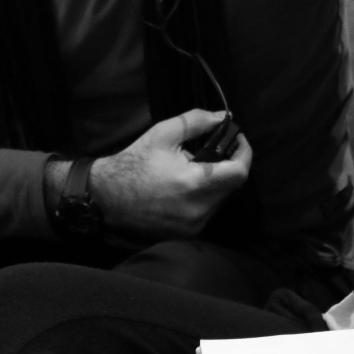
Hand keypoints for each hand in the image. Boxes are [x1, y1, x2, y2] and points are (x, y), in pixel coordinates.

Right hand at [89, 109, 251, 242]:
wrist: (108, 196)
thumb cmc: (136, 162)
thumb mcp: (163, 133)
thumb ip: (196, 122)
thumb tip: (223, 118)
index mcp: (194, 183)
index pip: (239, 173)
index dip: (245, 153)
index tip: (238, 139)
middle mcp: (199, 209)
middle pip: (232, 186)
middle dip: (228, 165)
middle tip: (215, 150)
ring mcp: (194, 226)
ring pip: (220, 200)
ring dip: (216, 182)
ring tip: (195, 169)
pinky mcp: (188, 235)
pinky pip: (208, 212)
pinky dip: (204, 197)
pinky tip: (185, 187)